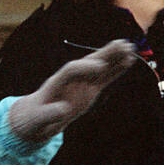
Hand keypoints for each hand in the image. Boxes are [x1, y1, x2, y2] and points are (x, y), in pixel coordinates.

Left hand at [7, 39, 136, 143]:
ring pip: (99, 68)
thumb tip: (63, 109)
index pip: (71, 70)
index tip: (100, 67)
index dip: (85, 68)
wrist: (35, 118)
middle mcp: (70, 79)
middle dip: (103, 54)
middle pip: (87, 62)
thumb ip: (49, 114)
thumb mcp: (38, 120)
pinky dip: (116, 70)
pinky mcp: (89, 89)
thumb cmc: (34, 119)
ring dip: (114, 58)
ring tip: (129, 47)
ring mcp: (81, 83)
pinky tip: (128, 61)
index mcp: (56, 83)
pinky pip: (105, 78)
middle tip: (121, 44)